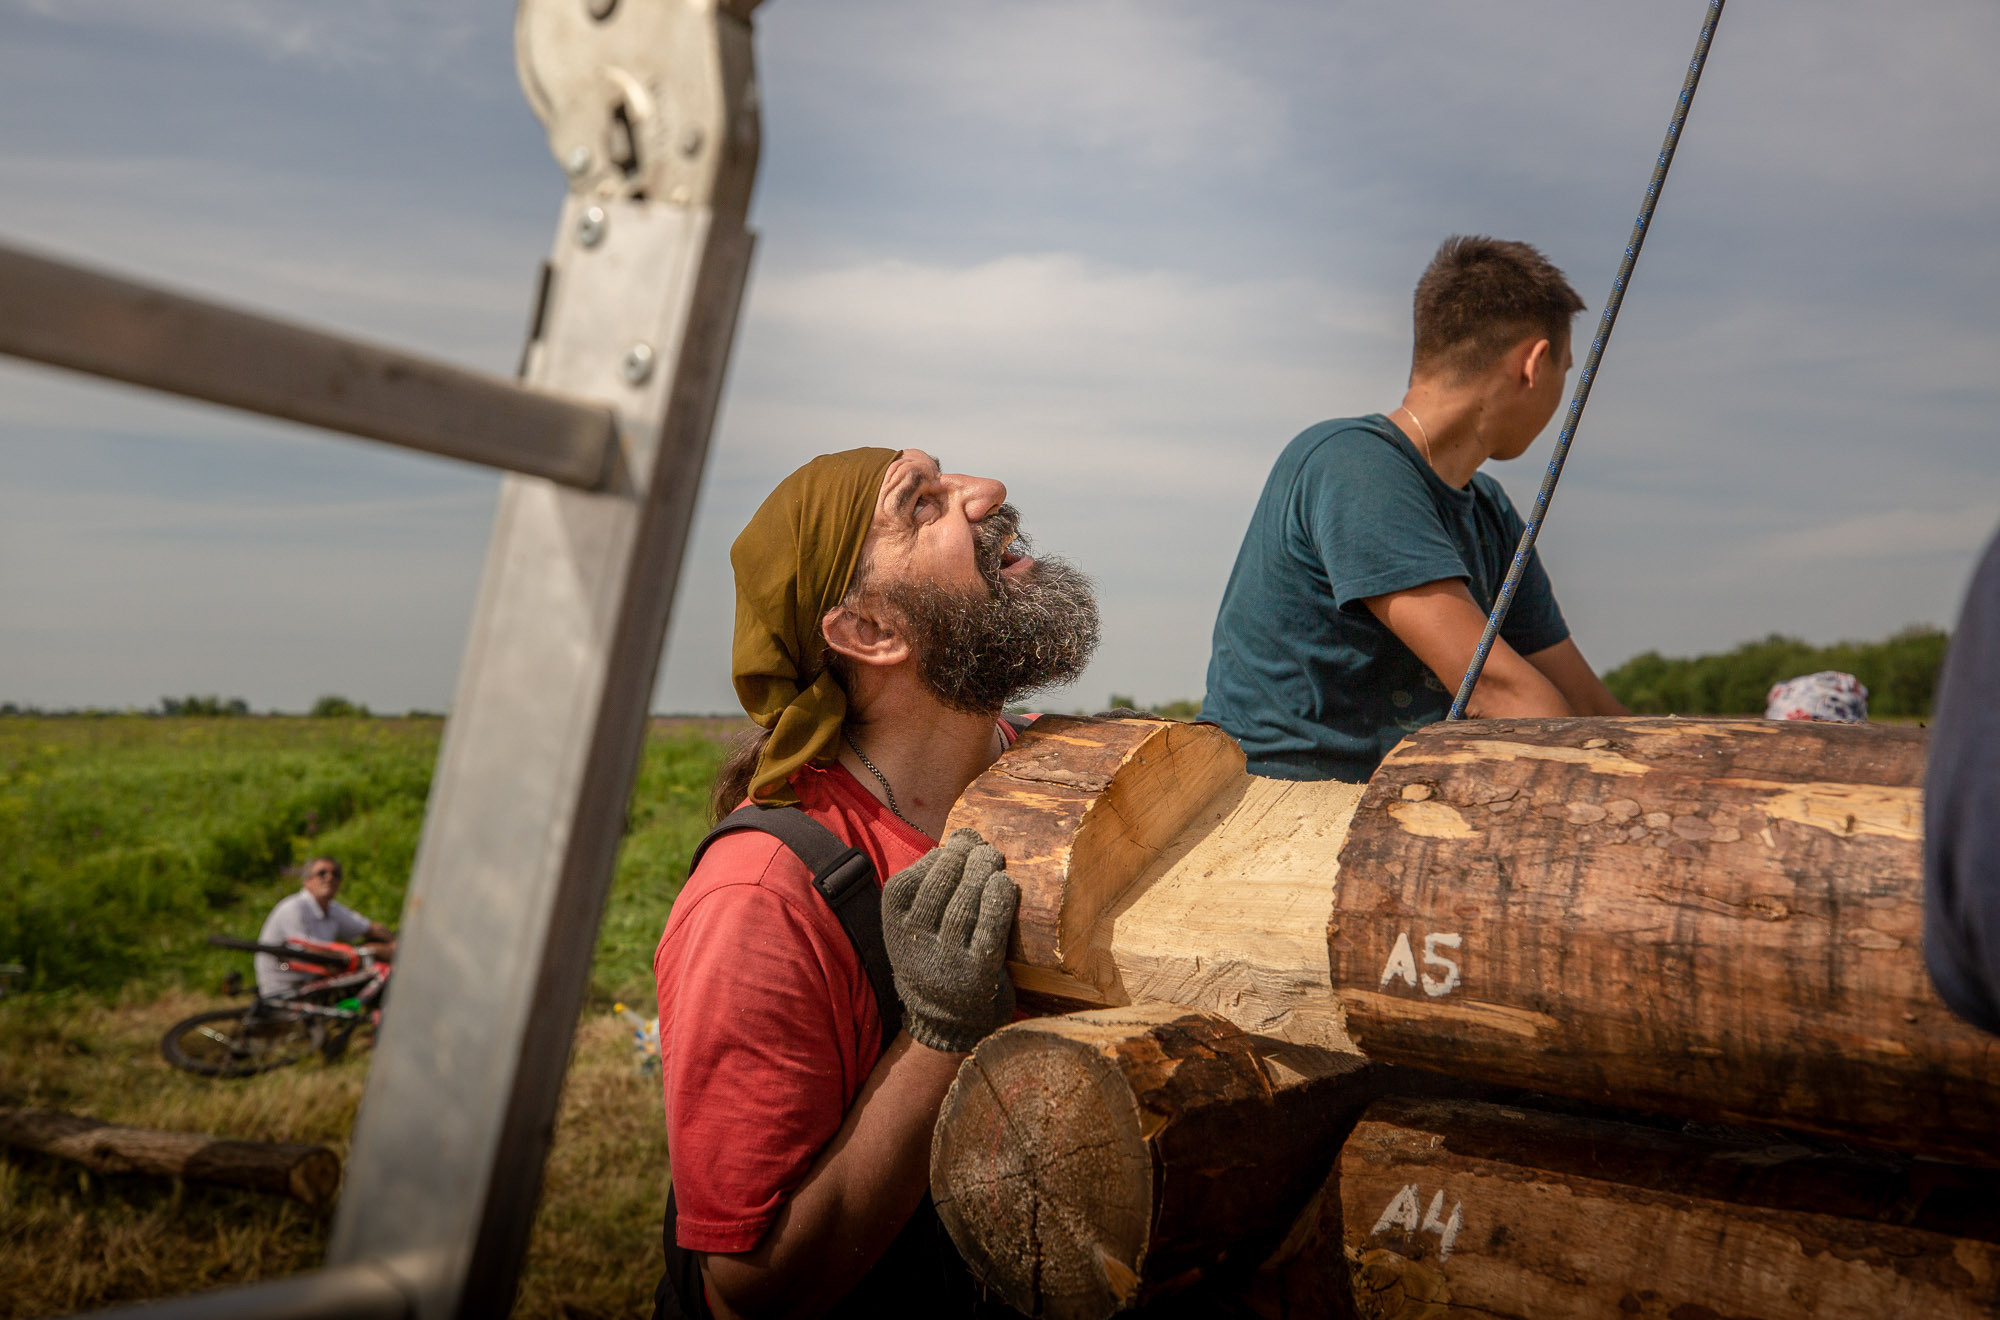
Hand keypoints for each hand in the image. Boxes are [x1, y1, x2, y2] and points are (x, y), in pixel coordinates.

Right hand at [881, 827, 1018, 1053]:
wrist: (946, 1018)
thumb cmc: (934, 953)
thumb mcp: (915, 922)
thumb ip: (931, 880)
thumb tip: (965, 833)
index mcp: (893, 926)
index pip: (910, 879)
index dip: (938, 855)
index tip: (960, 843)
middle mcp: (915, 943)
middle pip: (940, 887)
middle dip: (964, 858)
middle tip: (983, 848)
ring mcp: (946, 960)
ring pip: (964, 904)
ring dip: (982, 872)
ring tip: (994, 858)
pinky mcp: (978, 974)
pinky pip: (989, 929)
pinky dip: (999, 900)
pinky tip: (1005, 883)